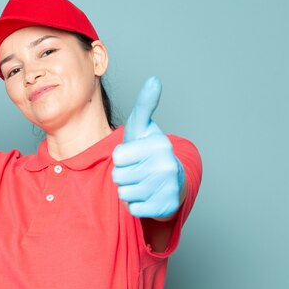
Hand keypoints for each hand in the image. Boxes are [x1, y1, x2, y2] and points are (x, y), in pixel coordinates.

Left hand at [111, 76, 184, 218]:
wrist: (171, 181)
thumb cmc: (149, 151)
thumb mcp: (144, 127)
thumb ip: (145, 104)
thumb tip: (154, 80)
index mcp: (159, 145)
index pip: (117, 157)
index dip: (121, 157)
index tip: (134, 155)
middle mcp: (166, 166)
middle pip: (118, 176)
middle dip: (124, 174)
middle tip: (138, 170)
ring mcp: (168, 188)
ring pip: (124, 193)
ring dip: (129, 190)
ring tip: (142, 182)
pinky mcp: (165, 208)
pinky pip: (132, 209)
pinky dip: (136, 205)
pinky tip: (147, 196)